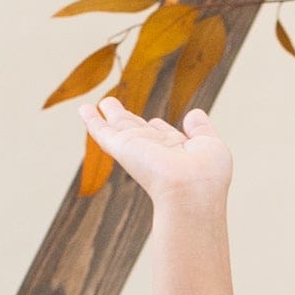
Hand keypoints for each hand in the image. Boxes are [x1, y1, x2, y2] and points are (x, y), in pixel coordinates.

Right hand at [78, 96, 232, 207]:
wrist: (191, 191)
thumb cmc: (207, 175)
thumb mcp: (211, 145)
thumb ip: (201, 129)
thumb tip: (194, 113)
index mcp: (177, 151)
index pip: (164, 136)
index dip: (160, 128)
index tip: (156, 123)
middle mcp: (155, 151)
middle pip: (137, 130)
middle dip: (127, 119)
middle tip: (113, 106)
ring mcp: (137, 149)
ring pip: (118, 128)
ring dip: (108, 116)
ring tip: (101, 103)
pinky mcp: (121, 147)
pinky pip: (102, 131)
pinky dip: (92, 120)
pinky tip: (83, 110)